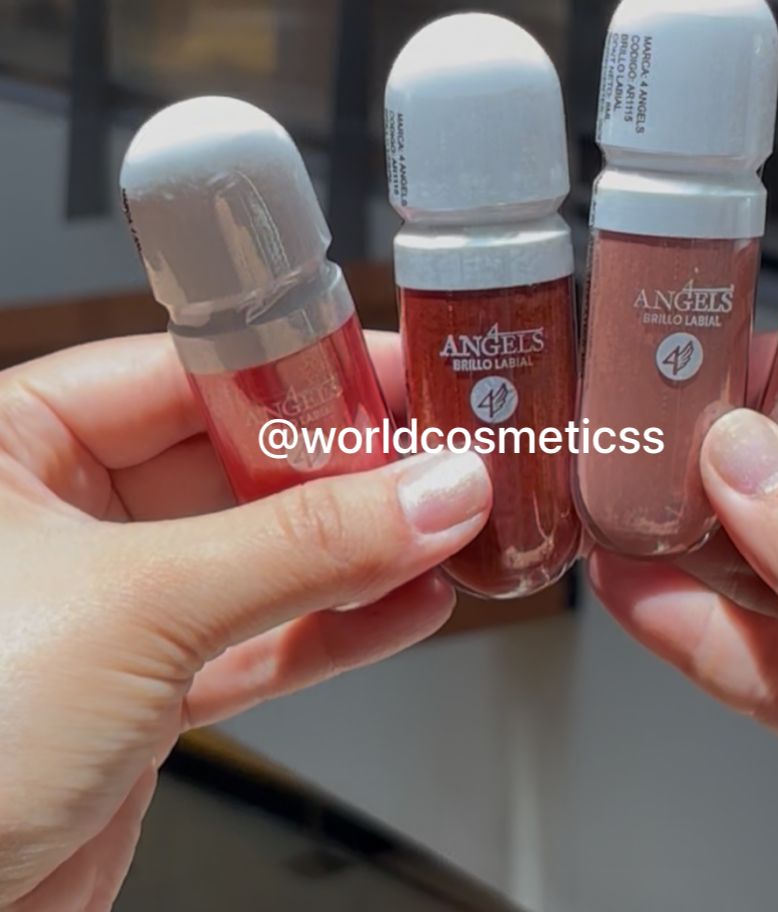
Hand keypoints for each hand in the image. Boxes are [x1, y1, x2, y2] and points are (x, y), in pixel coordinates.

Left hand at [0, 335, 490, 911]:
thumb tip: (428, 490)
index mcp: (18, 443)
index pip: (191, 369)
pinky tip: (406, 606)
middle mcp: (57, 514)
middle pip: (236, 458)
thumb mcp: (137, 606)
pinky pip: (256, 639)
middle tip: (443, 457)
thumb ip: (301, 544)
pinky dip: (334, 627)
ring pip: (258, 554)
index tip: (401, 373)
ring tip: (449, 531)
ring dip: (359, 552)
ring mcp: (104, 607)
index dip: (305, 368)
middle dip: (348, 467)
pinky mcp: (140, 694)